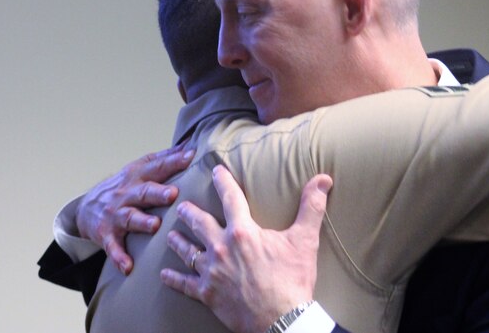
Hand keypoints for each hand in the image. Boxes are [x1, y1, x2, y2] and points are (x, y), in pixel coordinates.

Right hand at [76, 143, 193, 273]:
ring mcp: (115, 215)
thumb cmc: (124, 186)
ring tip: (154, 225)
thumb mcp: (139, 168)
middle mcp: (126, 194)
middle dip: (158, 193)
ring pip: (129, 217)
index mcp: (137, 176)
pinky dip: (119, 257)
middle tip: (173, 194)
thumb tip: (189, 146)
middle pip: (144, 192)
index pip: (157, 167)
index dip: (173, 161)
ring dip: (142, 222)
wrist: (85, 207)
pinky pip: (113, 247)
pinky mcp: (106, 234)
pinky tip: (128, 266)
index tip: (191, 157)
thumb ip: (164, 159)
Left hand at [161, 165, 331, 332]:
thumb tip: (323, 179)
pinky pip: (184, 284)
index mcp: (243, 232)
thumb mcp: (305, 239)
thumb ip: (312, 206)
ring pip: (188, 251)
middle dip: (190, 213)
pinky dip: (174, 278)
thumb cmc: (292, 279)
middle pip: (200, 224)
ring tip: (171, 234)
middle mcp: (221, 248)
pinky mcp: (207, 294)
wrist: (282, 320)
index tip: (216, 171)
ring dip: (179, 241)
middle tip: (182, 206)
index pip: (230, 198)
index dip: (223, 181)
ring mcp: (211, 272)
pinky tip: (165, 274)